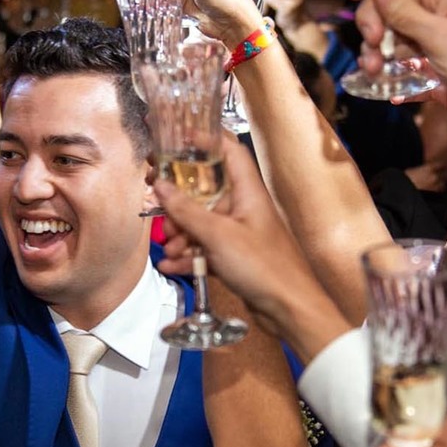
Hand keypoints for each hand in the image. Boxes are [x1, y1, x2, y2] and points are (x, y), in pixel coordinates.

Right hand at [155, 139, 325, 332]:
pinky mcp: (235, 256)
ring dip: (181, 234)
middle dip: (179, 200)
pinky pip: (205, 248)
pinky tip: (171, 265)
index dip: (206, 140)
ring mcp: (239, 232)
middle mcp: (244, 207)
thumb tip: (161, 186)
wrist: (289, 309)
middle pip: (206, 190)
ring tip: (169, 247)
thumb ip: (187, 211)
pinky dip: (188, 255)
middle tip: (157, 201)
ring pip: (202, 222)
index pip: (229, 151)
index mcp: (248, 191)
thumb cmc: (264, 267)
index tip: (179, 138)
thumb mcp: (218, 236)